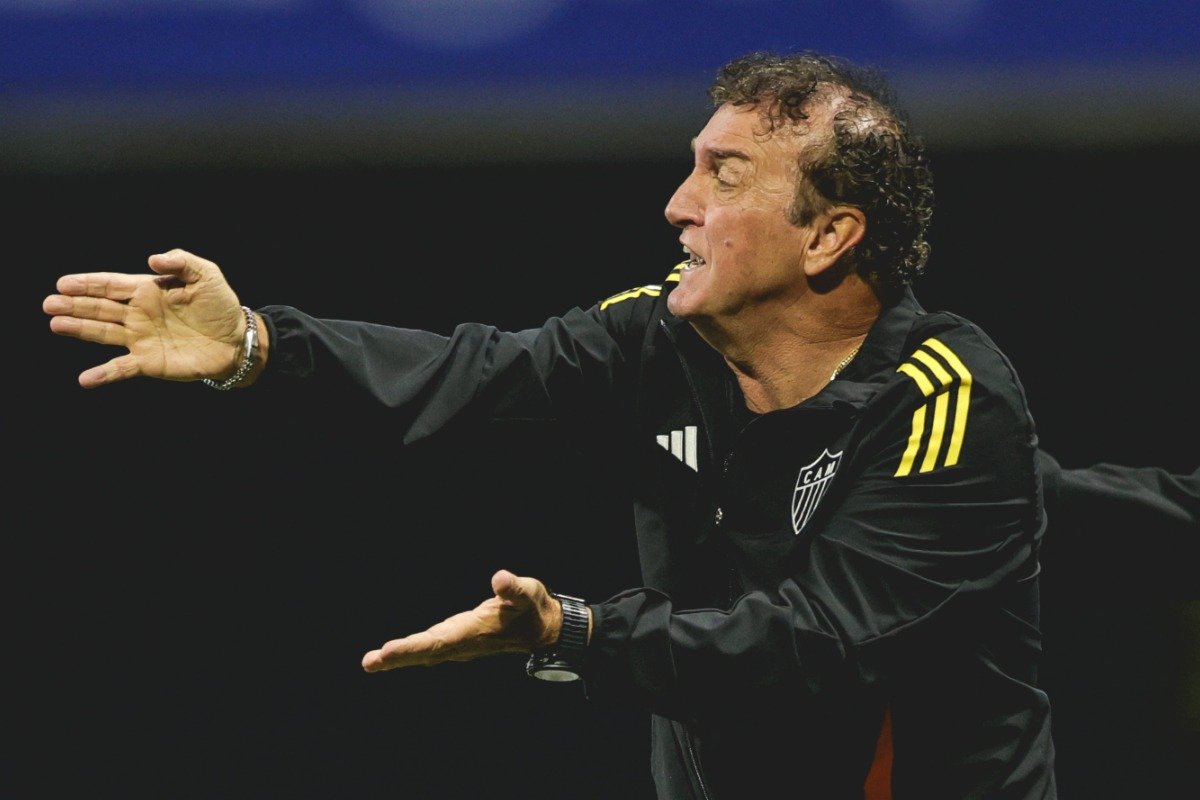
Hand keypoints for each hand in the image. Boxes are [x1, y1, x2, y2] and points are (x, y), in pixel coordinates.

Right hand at [43, 248, 248, 387]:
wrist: (237, 341)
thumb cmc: (221, 306)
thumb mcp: (206, 275)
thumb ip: (181, 262)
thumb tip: (153, 259)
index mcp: (148, 291)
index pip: (111, 285)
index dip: (87, 284)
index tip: (63, 283)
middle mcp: (138, 314)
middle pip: (100, 308)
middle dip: (74, 305)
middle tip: (49, 303)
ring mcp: (141, 339)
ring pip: (103, 333)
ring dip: (79, 330)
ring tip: (55, 324)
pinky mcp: (150, 362)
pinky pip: (122, 368)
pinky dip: (103, 374)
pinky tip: (85, 379)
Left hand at [361, 570, 561, 672]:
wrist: (544, 629)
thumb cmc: (534, 608)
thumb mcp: (528, 593)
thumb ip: (514, 589)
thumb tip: (500, 579)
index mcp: (473, 633)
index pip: (437, 642)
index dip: (412, 647)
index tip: (387, 652)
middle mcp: (463, 643)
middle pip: (426, 651)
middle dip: (398, 657)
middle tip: (369, 662)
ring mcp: (461, 643)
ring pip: (426, 651)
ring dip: (400, 656)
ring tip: (373, 661)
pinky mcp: (460, 638)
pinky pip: (430, 646)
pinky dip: (412, 649)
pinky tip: (394, 653)